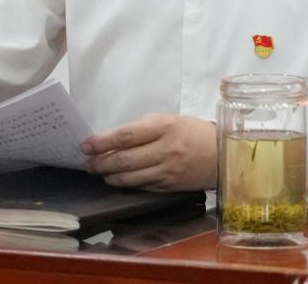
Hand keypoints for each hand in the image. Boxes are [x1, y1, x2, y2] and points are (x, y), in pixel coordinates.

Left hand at [82, 114, 216, 190]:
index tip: (85, 145)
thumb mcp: (170, 120)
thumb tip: (114, 139)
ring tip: (99, 171)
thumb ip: (144, 128)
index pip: (126, 136)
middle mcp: (165, 150)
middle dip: (100, 162)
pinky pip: (141, 187)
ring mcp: (167, 171)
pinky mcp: (169, 188)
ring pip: (130, 178)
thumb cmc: (192, 132)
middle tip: (87, 162)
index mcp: (164, 127)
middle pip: (124, 159)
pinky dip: (126, 184)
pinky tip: (117, 180)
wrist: (222, 155)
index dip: (102, 142)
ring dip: (110, 176)